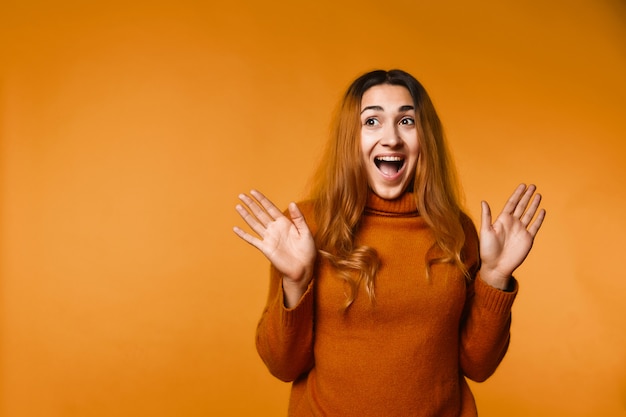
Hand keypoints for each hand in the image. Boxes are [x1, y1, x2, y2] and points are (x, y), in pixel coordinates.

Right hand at [233, 190, 316, 305]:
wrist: (303, 269)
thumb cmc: (307, 251)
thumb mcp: (305, 232)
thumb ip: (298, 218)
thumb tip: (292, 202)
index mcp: (284, 223)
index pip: (270, 208)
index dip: (262, 199)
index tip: (253, 191)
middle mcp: (275, 229)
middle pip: (260, 213)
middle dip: (251, 204)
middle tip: (241, 195)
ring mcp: (269, 238)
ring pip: (254, 224)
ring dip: (246, 215)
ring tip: (238, 206)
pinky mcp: (265, 248)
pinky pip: (252, 240)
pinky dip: (243, 234)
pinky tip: (235, 229)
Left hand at [479, 184, 545, 289]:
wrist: (496, 266)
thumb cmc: (487, 250)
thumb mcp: (485, 231)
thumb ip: (486, 216)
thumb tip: (483, 201)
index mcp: (502, 220)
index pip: (512, 203)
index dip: (517, 194)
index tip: (522, 186)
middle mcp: (513, 223)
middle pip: (522, 206)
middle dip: (527, 196)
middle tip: (533, 186)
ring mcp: (521, 230)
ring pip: (529, 214)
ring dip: (534, 205)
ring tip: (538, 195)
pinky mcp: (528, 239)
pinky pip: (535, 226)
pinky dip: (539, 219)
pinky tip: (542, 211)